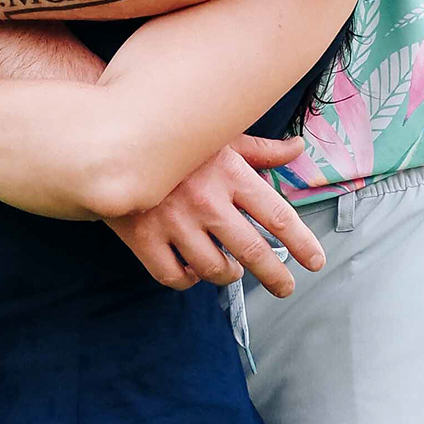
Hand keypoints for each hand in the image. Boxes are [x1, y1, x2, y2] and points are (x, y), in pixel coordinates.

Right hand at [107, 137, 326, 299]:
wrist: (108, 138)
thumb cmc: (174, 138)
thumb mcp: (219, 137)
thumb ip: (261, 150)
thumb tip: (297, 147)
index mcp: (229, 173)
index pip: (277, 216)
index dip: (301, 243)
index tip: (315, 261)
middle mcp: (206, 200)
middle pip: (252, 251)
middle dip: (275, 275)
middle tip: (286, 287)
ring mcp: (172, 222)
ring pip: (213, 269)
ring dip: (227, 274)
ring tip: (231, 269)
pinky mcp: (142, 237)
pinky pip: (173, 276)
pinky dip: (187, 279)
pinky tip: (192, 270)